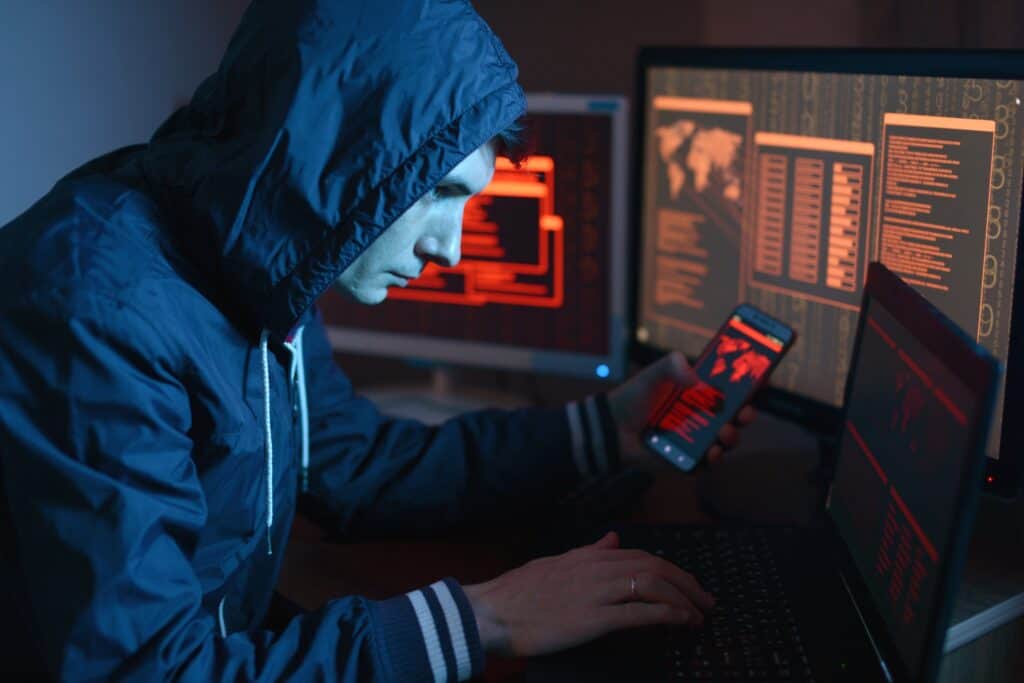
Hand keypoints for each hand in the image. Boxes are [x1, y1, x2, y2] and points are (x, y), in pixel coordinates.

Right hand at [462, 531, 713, 656]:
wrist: (493, 612)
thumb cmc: (520, 592)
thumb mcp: (557, 562)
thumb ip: (589, 551)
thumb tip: (612, 537)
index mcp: (590, 556)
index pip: (643, 556)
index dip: (672, 571)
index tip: (688, 586)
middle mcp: (597, 568)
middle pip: (656, 568)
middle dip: (687, 584)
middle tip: (706, 601)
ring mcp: (597, 592)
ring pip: (653, 585)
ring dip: (683, 600)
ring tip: (698, 616)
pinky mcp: (594, 617)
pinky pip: (640, 612)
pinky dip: (667, 615)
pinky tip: (680, 622)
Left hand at [605, 352, 755, 468]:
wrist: (612, 429)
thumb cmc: (634, 399)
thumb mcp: (653, 374)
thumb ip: (673, 364)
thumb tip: (695, 378)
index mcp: (699, 392)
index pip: (732, 388)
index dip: (750, 385)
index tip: (763, 380)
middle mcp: (703, 415)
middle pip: (737, 415)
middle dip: (748, 413)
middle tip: (746, 412)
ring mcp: (697, 437)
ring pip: (727, 439)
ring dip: (732, 436)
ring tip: (724, 432)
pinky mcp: (688, 459)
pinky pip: (709, 463)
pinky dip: (714, 459)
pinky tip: (712, 452)